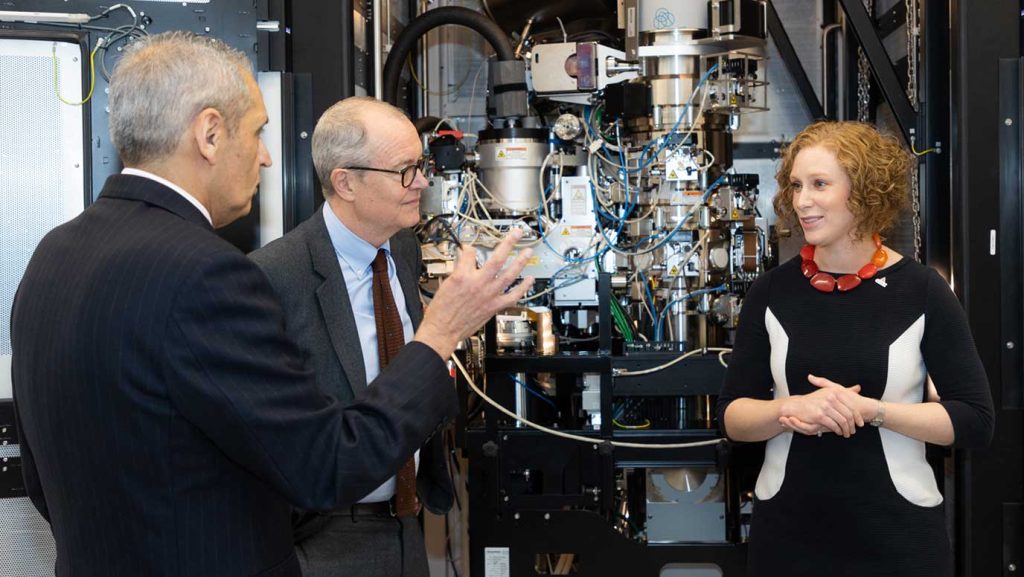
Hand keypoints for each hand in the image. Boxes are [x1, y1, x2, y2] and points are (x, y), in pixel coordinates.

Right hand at [415, 230, 534, 358]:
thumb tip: (463, 262)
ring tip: (527, 252)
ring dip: (520, 262)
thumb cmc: (440, 311)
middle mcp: (478, 283)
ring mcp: (488, 295)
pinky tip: (529, 280)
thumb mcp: (444, 284)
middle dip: (509, 243)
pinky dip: (523, 288)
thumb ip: (457, 271)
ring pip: (509, 275)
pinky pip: (512, 296)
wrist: (442, 330)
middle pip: (497, 258)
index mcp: (462, 276)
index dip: (470, 248)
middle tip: (517, 233)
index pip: (470, 253)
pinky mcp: (494, 307)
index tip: (470, 247)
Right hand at [777, 374, 865, 437]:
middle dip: (852, 425)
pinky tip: (838, 432)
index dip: (857, 416)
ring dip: (846, 429)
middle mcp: (831, 397)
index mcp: (835, 391)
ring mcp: (825, 406)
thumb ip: (844, 390)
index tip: (860, 423)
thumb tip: (858, 388)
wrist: (796, 406)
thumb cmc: (814, 400)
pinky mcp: (819, 415)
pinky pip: (833, 425)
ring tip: (846, 433)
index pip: (851, 406)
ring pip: (842, 421)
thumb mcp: (829, 391)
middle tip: (853, 431)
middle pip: (848, 415)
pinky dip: (837, 430)